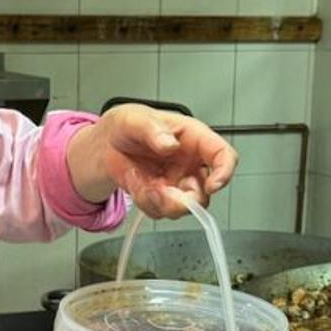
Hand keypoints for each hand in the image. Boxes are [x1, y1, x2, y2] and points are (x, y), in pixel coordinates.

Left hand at [67, 104, 237, 218]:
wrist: (105, 145)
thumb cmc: (127, 126)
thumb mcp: (133, 119)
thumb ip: (152, 129)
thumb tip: (169, 144)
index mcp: (194, 138)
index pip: (223, 155)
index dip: (224, 172)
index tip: (213, 185)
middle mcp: (191, 163)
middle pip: (205, 191)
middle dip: (185, 200)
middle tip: (162, 193)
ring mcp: (178, 182)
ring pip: (184, 207)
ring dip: (161, 202)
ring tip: (141, 184)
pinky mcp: (163, 197)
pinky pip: (161, 211)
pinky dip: (145, 203)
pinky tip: (135, 183)